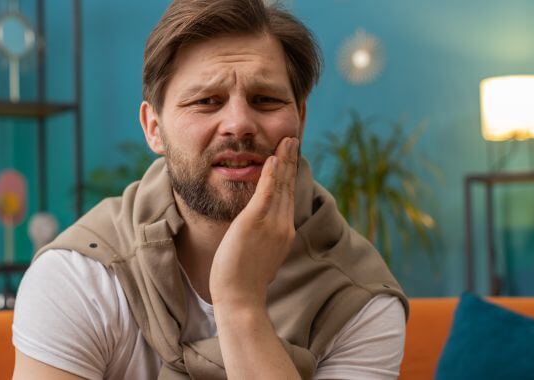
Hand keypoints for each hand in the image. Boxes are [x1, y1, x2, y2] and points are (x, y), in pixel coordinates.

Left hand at [209, 136, 299, 308]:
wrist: (240, 298)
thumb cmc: (244, 281)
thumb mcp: (260, 255)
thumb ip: (264, 239)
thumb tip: (260, 233)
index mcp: (284, 232)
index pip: (288, 197)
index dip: (289, 174)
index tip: (290, 157)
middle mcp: (283, 226)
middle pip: (289, 187)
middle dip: (290, 161)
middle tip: (293, 139)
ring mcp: (271, 224)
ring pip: (281, 186)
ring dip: (283, 161)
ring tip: (286, 141)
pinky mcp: (255, 223)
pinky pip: (266, 194)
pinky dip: (271, 176)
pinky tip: (272, 160)